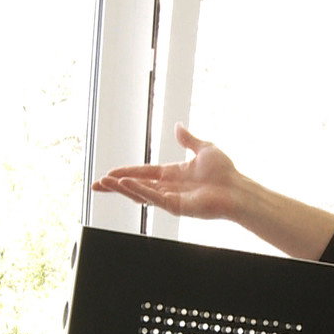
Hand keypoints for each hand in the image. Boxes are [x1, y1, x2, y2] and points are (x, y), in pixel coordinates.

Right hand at [91, 124, 241, 219]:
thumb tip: (178, 126)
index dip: (126, 173)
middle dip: (116, 185)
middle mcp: (169, 187)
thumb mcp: (204, 149)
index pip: (143, 173)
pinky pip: (153, 198)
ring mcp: (171, 198)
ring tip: (104, 184)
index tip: (109, 174)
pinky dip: (138, 191)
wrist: (237, 188)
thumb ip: (188, 139)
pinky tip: (125, 185)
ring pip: (141, 193)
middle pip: (136, 186)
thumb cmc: (225, 172)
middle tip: (97, 185)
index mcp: (173, 174)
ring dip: (122, 189)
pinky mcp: (176, 206)